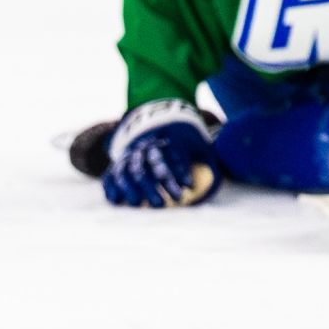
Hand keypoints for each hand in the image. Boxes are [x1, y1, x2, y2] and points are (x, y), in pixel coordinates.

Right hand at [102, 102, 221, 207]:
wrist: (159, 123)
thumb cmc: (185, 143)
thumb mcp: (200, 146)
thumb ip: (208, 162)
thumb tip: (215, 182)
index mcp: (169, 138)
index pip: (174, 154)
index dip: (180, 171)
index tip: (187, 187)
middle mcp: (148, 144)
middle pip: (148, 164)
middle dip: (154, 185)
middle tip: (162, 205)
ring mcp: (131, 152)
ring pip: (128, 168)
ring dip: (131, 187)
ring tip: (138, 204)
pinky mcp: (120, 162)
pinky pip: (112, 172)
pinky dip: (112, 185)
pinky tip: (116, 201)